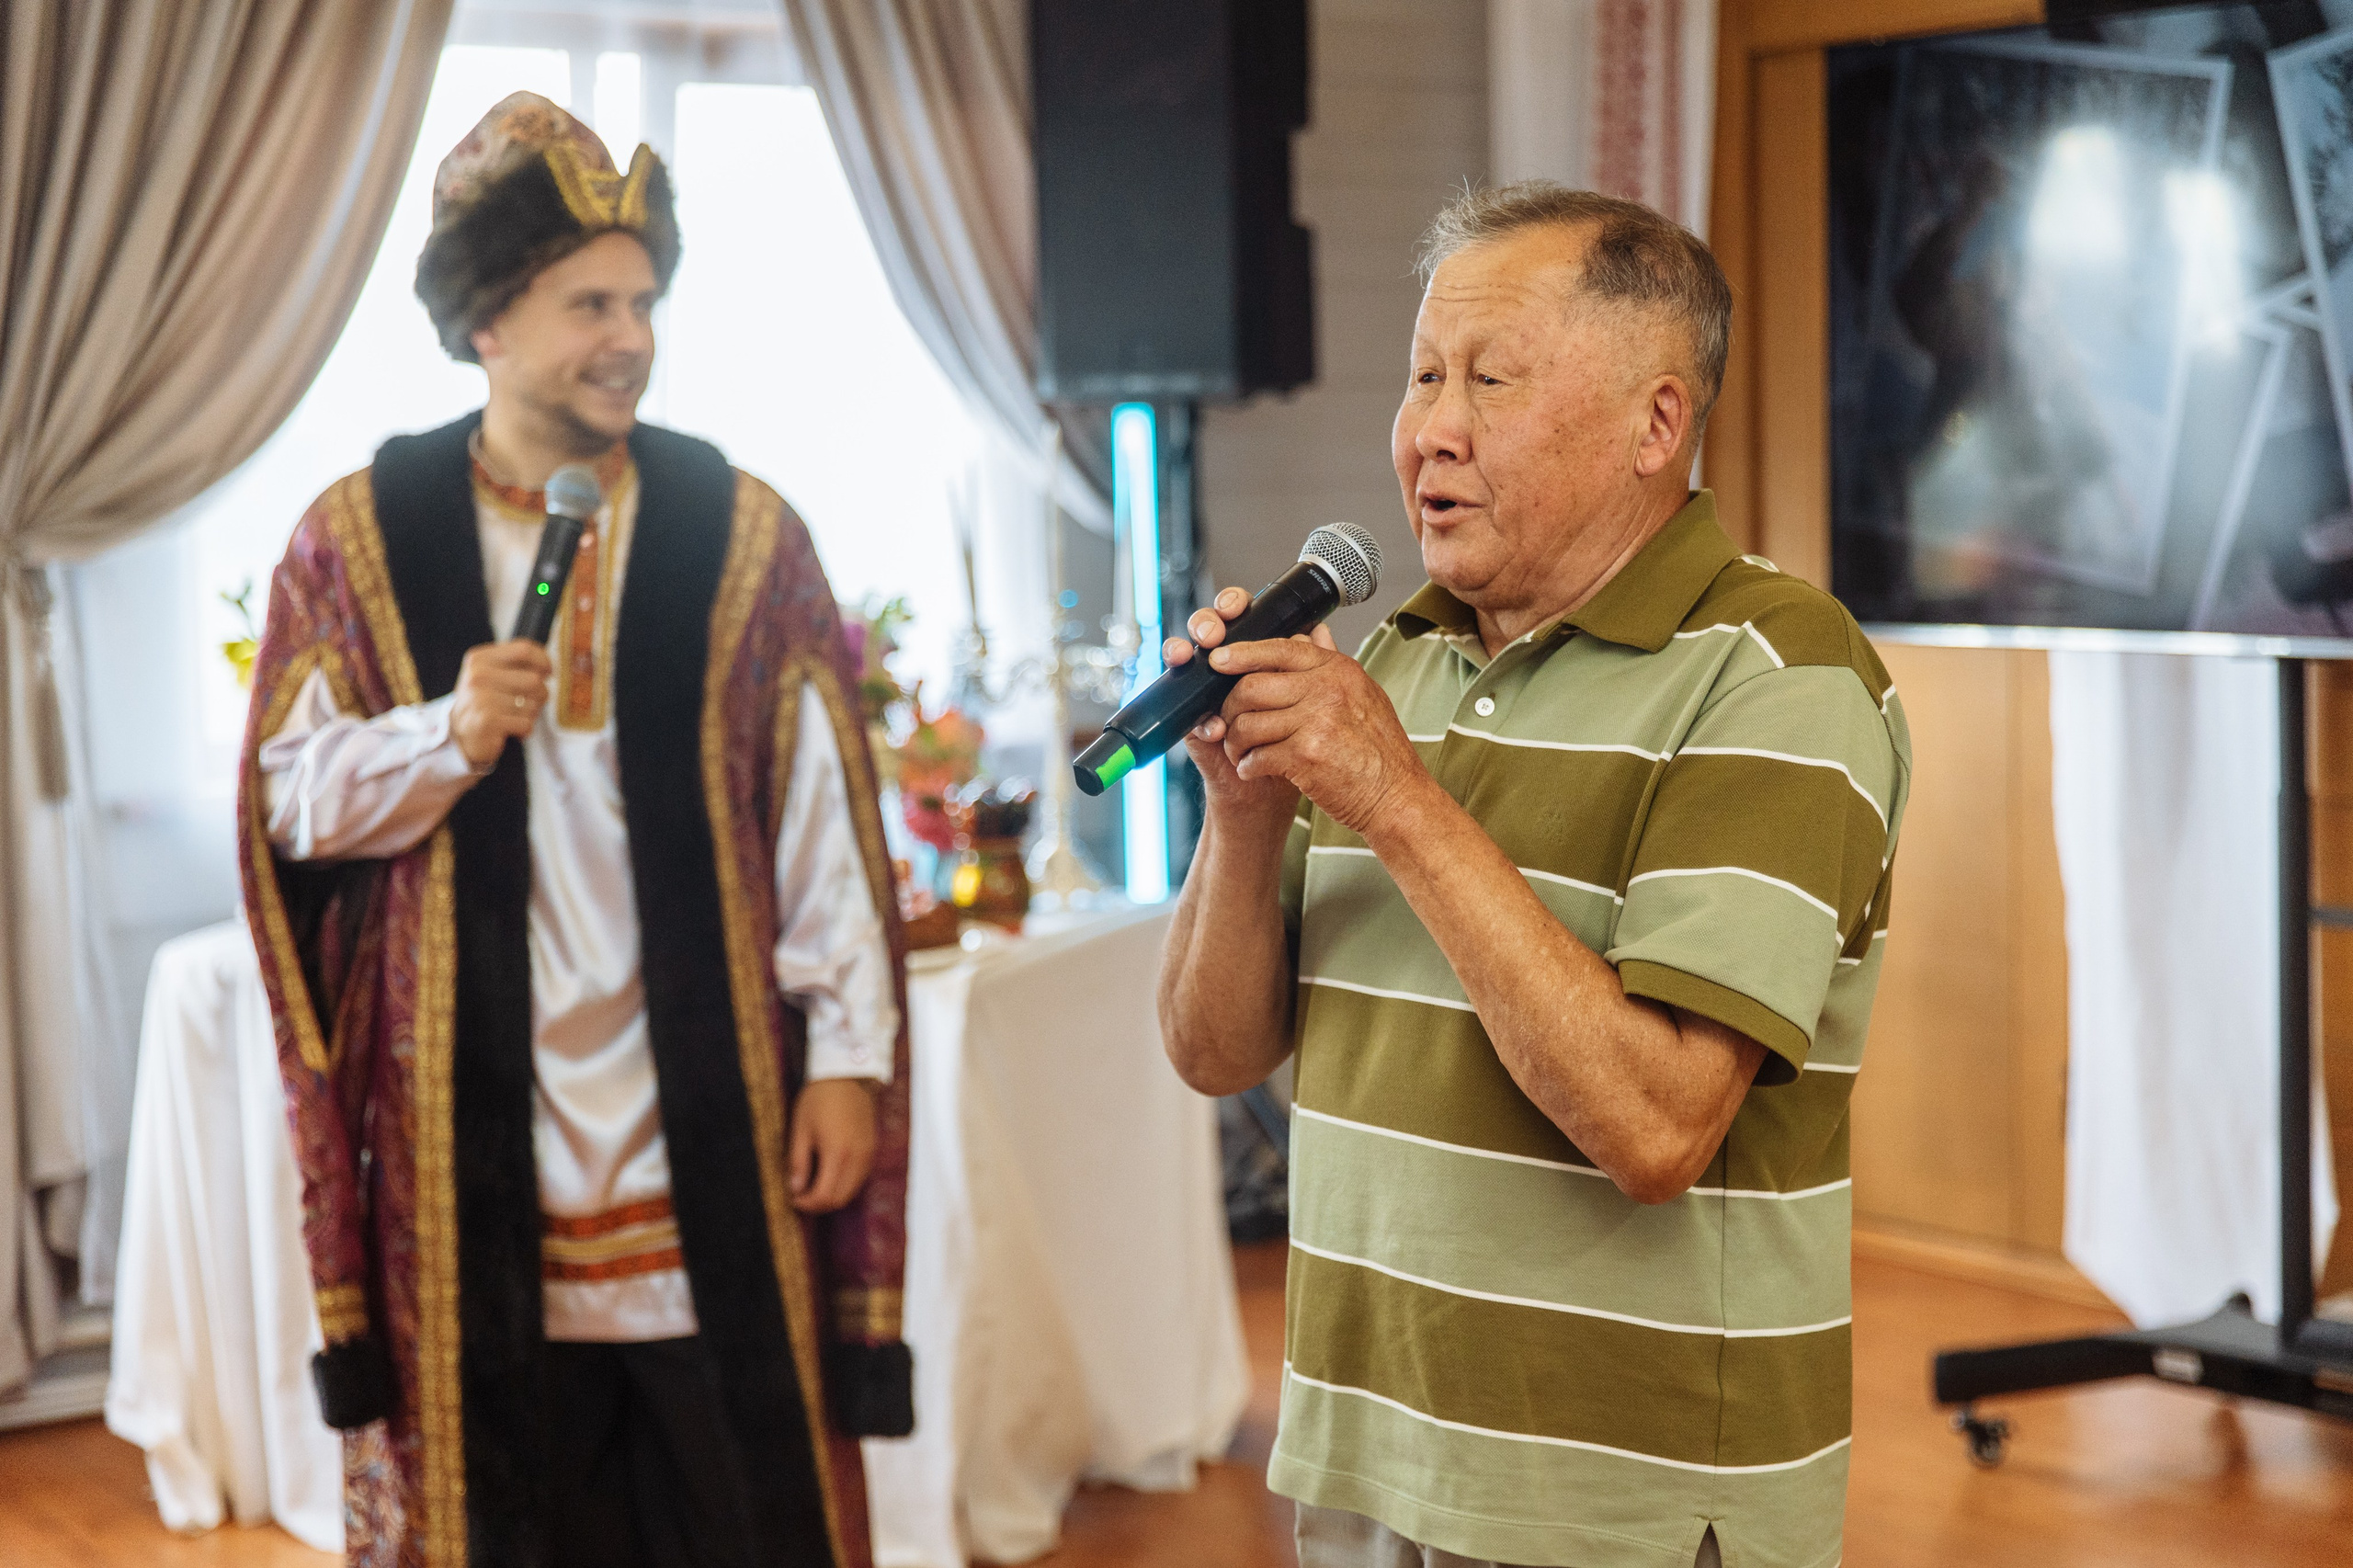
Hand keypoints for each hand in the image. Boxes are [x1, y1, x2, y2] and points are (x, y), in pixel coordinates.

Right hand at [450, 640, 552, 766]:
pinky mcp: (488, 721)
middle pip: (534, 679)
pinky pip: (526, 723)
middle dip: (541, 694)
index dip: (543, 660)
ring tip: (514, 716)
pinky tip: (510, 729)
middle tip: (528, 702)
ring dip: (531, 714)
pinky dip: (524, 729)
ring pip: (533, 704)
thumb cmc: (485, 701)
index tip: (548, 672)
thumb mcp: (493, 674)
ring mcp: (481, 698)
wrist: (461, 734)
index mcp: (479, 659)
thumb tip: (548, 666)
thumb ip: (516, 663)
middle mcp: (478, 676)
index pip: (523, 649)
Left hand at [789, 1078, 877, 1212]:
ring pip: (851, 1190)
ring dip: (833, 1195)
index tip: (794, 1199)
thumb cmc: (819, 1099)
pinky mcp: (871, 1148)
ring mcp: (867, 1154)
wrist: (847, 1076)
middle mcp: (857, 1157)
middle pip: (840, 1199)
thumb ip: (798, 1162)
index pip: (824, 1195)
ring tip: (814, 1186)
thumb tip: (795, 1189)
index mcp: (837, 1153)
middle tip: (802, 1196)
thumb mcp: (801, 1129)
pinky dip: (844, 1184)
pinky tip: (830, 1173)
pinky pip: (859, 1177)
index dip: (807, 1204)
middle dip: (819, 1204)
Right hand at [1166, 587, 1301, 838]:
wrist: (1276, 788)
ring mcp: (1204, 694)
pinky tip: (1214, 728)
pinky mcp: (1192, 725)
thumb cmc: (1296, 739)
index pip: (1237, 615)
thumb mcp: (1310, 700)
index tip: (1236, 605)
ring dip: (1182, 653)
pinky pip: (1184, 714)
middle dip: (1205, 622)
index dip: (1231, 603)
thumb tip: (1319, 628)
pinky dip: (1201, 720)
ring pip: (1182, 659)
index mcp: (1253, 654)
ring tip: (1191, 657)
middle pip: (1206, 629)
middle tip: (1213, 632)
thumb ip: (1312, 664)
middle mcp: (1224, 668)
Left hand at [1197, 619, 1429, 837]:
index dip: (1242, 654)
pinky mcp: (1305, 756)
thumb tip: (1315, 630)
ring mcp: (1316, 722)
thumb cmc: (1379, 751)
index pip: (1280, 649)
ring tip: (1241, 752)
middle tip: (1229, 723)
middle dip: (1230, 707)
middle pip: (1251, 686)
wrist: (1396, 797)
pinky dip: (1247, 766)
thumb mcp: (1363, 695)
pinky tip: (1253, 770)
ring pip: (1248, 724)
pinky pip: (1256, 756)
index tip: (1219, 660)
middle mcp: (1327, 690)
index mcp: (1338, 670)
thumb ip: (1332, 665)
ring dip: (1235, 742)